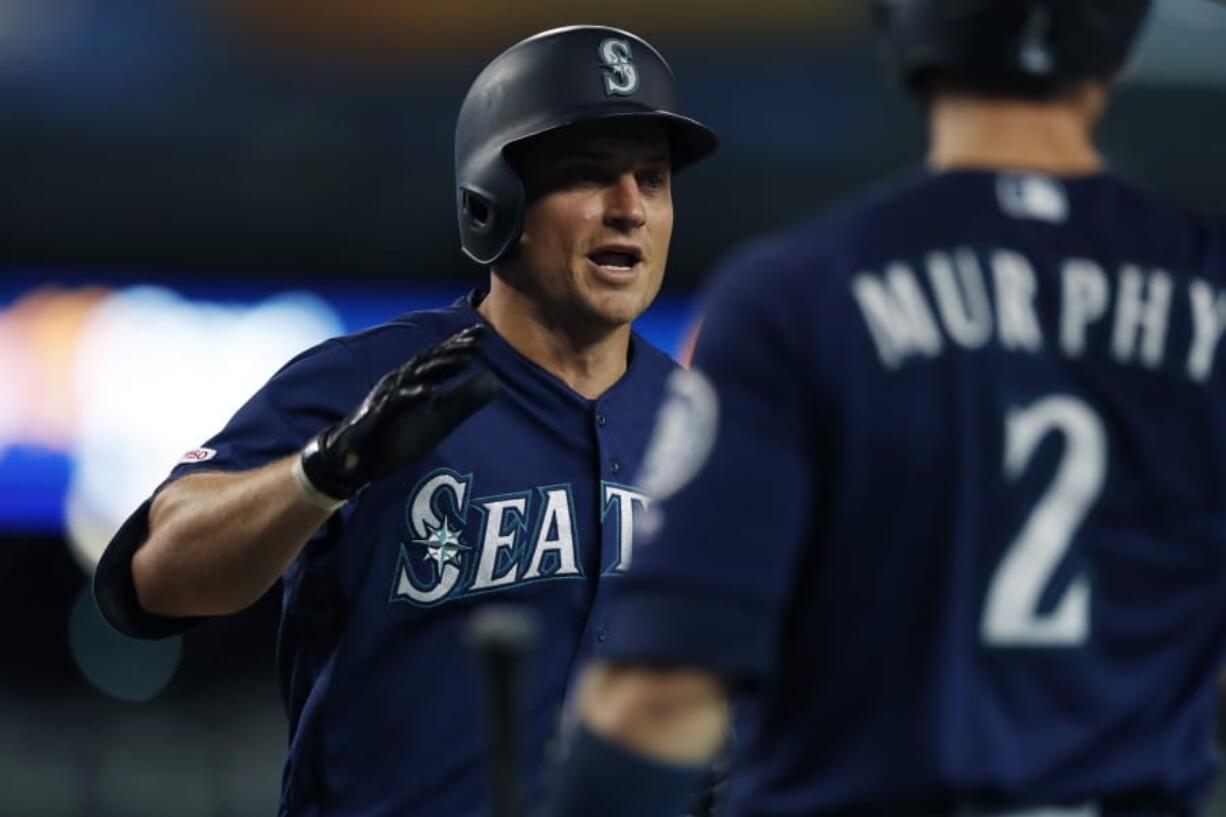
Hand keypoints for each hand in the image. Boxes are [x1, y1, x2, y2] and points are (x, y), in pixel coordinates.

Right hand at [299, 324, 498, 501]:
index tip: (484, 332)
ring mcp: (388, 398)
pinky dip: (412, 396)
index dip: (461, 345)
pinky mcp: (378, 418)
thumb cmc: (397, 434)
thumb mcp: (440, 418)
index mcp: (416, 381)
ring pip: (416, 375)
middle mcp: (401, 383)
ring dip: (440, 365)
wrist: (357, 461)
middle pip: (430, 360)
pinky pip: (395, 405)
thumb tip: (495, 380)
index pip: (441, 360)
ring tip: (466, 356)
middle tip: (480, 336)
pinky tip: (430, 392)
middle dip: (455, 347)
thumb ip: (464, 399)